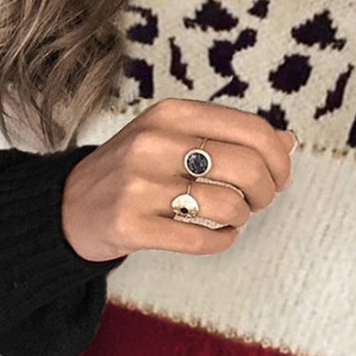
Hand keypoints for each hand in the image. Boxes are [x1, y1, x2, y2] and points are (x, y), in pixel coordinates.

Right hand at [61, 97, 294, 261]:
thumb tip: (288, 141)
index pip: (252, 130)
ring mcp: (139, 186)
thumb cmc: (131, 171)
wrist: (67, 206)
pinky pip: (201, 241)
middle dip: (266, 192)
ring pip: (228, 206)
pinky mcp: (131, 227)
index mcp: (170, 114)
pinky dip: (222, 242)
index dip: (279, 159)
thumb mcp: (173, 137)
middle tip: (257, 201)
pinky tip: (218, 236)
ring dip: (242, 217)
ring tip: (231, 217)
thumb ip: (228, 136)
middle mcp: (153, 144)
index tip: (279, 176)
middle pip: (247, 168)